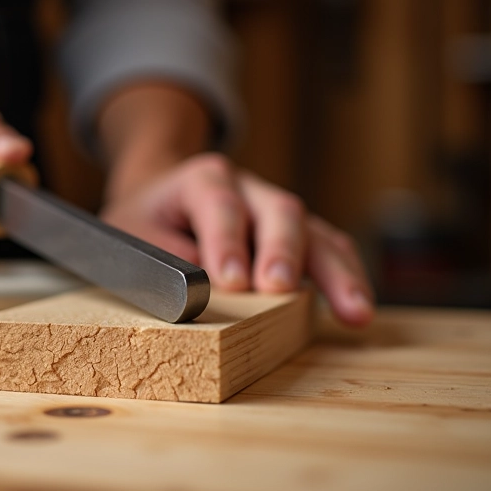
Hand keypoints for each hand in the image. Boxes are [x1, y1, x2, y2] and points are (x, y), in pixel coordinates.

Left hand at [101, 153, 374, 326]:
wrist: (159, 197)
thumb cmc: (145, 221)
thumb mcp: (131, 234)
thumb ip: (160, 257)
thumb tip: (198, 289)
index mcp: (202, 178)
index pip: (219, 204)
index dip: (226, 242)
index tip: (232, 282)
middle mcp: (248, 188)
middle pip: (279, 211)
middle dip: (283, 252)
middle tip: (279, 289)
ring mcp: (276, 211)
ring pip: (316, 232)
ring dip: (337, 273)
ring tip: (354, 311)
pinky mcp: (296, 236)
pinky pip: (328, 250)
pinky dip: (346, 277)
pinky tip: (359, 307)